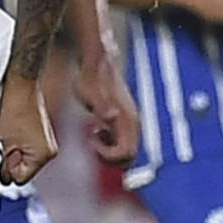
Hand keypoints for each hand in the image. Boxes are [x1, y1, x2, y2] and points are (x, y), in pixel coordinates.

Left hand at [0, 77, 57, 185]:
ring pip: (23, 157)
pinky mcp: (41, 132)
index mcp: (44, 155)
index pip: (20, 179)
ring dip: (13, 149)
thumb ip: (3, 165)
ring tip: (9, 132)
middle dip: (10, 160)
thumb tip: (4, 175)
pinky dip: (17, 140)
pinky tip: (12, 128)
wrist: (20, 83)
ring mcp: (46, 141)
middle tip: (5, 141)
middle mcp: (50, 150)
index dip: (6, 169)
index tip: (2, 154)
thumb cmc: (15, 105)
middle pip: (23, 169)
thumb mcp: (4, 142)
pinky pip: (25, 145)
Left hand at [73, 50, 139, 168]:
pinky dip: (110, 145)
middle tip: (92, 142)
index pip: (126, 153)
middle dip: (109, 158)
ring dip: (109, 152)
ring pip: (127, 153)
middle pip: (129, 158)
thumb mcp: (90, 93)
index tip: (92, 141)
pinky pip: (123, 145)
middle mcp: (133, 124)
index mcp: (127, 120)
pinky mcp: (125, 123)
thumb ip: (102, 107)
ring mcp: (130, 124)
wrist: (99, 64)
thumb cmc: (91, 78)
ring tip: (94, 135)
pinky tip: (98, 131)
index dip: (108, 155)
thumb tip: (111, 117)